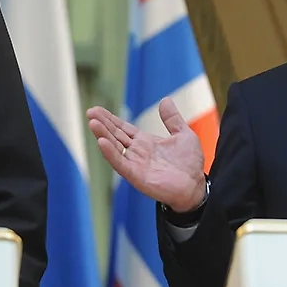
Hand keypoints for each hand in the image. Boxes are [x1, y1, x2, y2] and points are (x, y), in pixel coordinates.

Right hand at [87, 97, 206, 212]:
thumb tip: (165, 100)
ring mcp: (135, 164)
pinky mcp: (137, 176)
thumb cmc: (190, 164)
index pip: (123, 128)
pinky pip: (120, 164)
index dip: (110, 119)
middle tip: (90, 112)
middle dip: (102, 124)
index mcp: (145, 142)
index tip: (97, 110)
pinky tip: (102, 142)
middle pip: (115, 135)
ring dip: (103, 135)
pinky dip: (110, 153)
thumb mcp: (183, 135)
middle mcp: (137, 152)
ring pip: (114, 147)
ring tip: (92, 123)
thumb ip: (172, 119)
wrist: (196, 186)